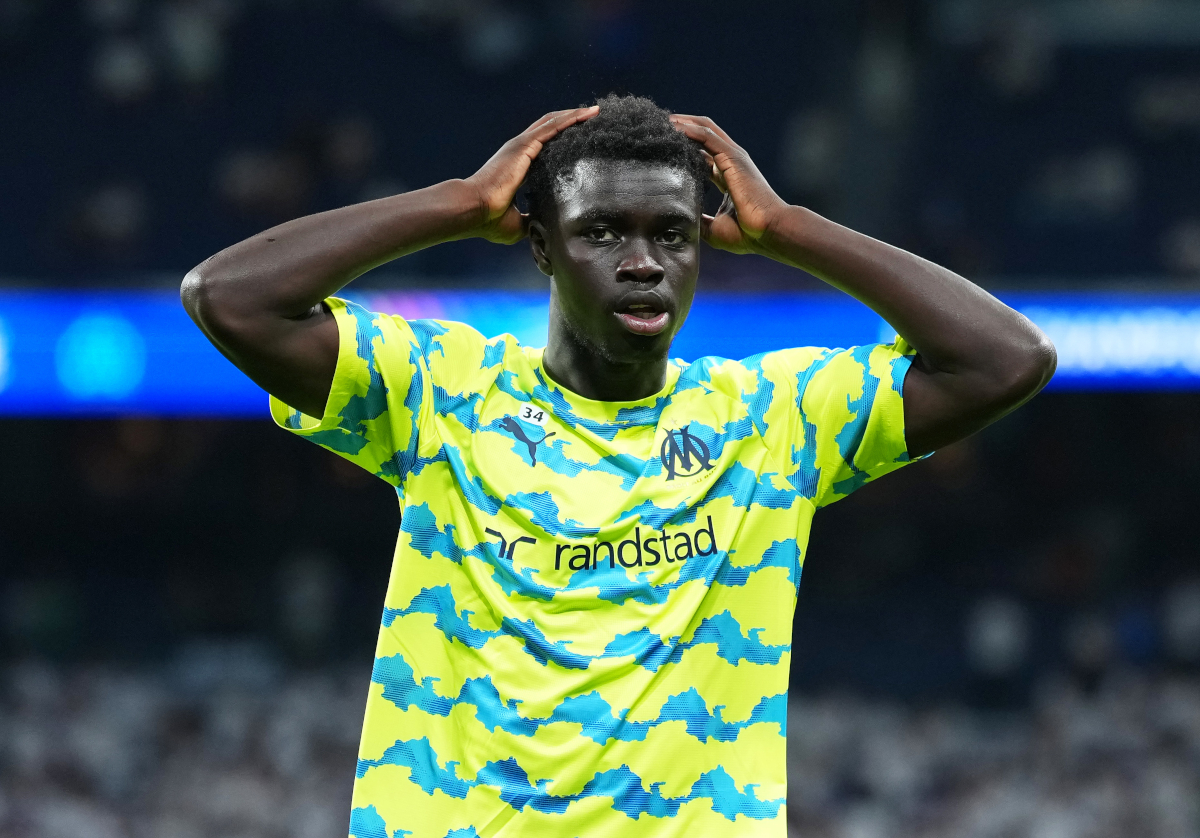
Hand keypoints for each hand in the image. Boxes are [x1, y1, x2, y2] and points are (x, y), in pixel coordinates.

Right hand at [464, 106, 598, 243]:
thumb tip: (544, 229)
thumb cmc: (488, 219)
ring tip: (594, 112)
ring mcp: (521, 146)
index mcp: (518, 167)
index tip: (579, 140)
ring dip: (574, 115)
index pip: (543, 147)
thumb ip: (532, 220)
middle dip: (570, 121)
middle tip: (591, 119)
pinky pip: (553, 126)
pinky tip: (586, 114)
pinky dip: (570, 118)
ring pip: (553, 122)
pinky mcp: (524, 145)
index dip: (560, 140)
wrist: (473, 210)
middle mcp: (518, 151)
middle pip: (549, 128)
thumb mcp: (517, 223)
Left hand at [670, 114, 788, 254]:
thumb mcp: (715, 229)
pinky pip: (707, 136)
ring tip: (661, 122)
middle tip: (659, 127)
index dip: (684, 148)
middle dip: (682, 128)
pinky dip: (690, 129)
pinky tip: (673, 127)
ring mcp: (733, 157)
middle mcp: (730, 163)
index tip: (663, 146)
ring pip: (704, 130)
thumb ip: (700, 221)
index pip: (703, 154)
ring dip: (682, 123)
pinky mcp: (733, 157)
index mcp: (727, 177)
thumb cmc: (748, 233)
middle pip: (703, 135)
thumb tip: (683, 223)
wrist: (768, 231)